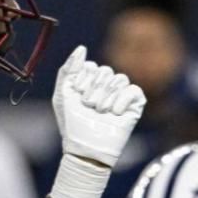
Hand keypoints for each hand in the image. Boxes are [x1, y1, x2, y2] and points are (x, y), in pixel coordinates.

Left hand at [52, 46, 146, 168]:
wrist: (85, 148)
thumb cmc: (72, 124)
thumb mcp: (63, 94)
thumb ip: (68, 69)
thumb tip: (81, 48)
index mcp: (90, 81)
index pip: (91, 67)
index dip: (83, 81)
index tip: (78, 97)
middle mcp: (107, 86)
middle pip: (105, 71)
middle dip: (94, 90)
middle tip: (89, 107)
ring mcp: (122, 94)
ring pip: (119, 79)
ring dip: (105, 98)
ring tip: (100, 112)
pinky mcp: (135, 104)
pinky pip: (133, 90)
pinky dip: (122, 101)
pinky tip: (114, 113)